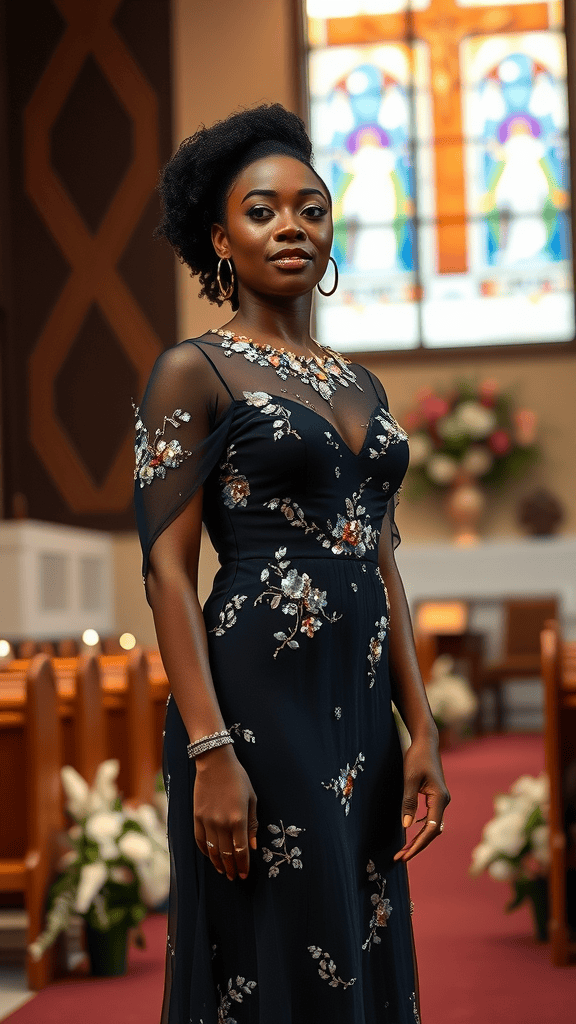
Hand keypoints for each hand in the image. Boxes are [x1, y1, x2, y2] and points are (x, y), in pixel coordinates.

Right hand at [193, 744, 257, 880]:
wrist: (215, 762)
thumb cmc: (238, 778)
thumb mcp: (252, 798)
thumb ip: (252, 824)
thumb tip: (253, 846)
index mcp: (238, 818)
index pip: (241, 850)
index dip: (243, 865)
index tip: (244, 875)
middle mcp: (221, 823)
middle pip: (226, 854)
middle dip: (231, 868)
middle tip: (234, 877)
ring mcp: (207, 820)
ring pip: (212, 850)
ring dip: (218, 863)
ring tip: (224, 871)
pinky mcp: (197, 817)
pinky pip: (200, 840)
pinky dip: (205, 851)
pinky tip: (210, 856)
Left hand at [394, 736, 449, 862]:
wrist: (426, 742)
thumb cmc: (417, 757)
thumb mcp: (409, 778)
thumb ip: (408, 802)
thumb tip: (406, 827)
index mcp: (439, 798)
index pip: (430, 829)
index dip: (418, 844)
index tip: (405, 855)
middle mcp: (443, 801)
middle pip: (433, 831)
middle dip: (417, 846)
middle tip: (400, 858)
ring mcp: (441, 800)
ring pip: (432, 826)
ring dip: (419, 840)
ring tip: (403, 850)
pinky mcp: (435, 797)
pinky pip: (430, 818)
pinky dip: (421, 829)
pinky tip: (410, 834)